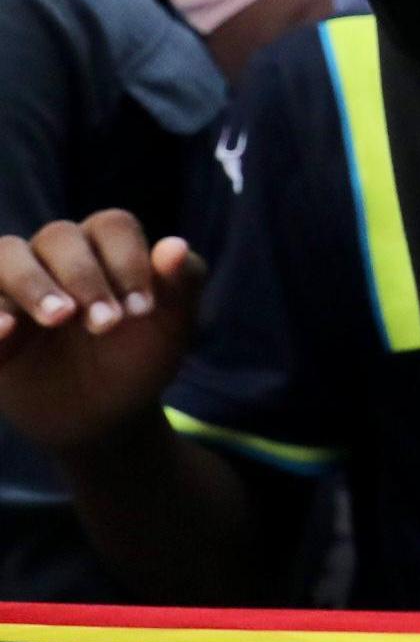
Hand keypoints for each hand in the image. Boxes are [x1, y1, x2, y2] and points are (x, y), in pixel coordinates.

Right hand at [0, 213, 200, 460]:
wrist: (98, 415)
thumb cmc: (137, 358)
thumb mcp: (168, 327)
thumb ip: (180, 284)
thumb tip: (176, 246)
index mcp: (106, 248)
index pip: (113, 226)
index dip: (128, 260)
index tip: (142, 310)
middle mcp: (56, 256)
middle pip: (58, 236)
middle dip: (84, 276)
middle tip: (105, 324)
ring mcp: (14, 283)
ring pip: (6, 254)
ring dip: (31, 282)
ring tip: (58, 318)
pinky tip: (6, 331)